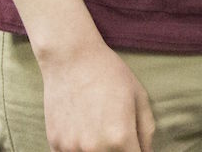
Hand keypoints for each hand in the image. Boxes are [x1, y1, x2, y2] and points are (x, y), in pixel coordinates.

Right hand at [38, 40, 155, 151]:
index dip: (137, 151)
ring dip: (98, 151)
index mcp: (120, 138)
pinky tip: (82, 130)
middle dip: (119, 150)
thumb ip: (146, 132)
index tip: (134, 144)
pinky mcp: (55, 144)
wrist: (71, 58)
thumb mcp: (139, 98)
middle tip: (116, 133)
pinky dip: (79, 149)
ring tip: (98, 128)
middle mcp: (95, 148)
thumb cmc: (109, 73)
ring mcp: (72, 148)